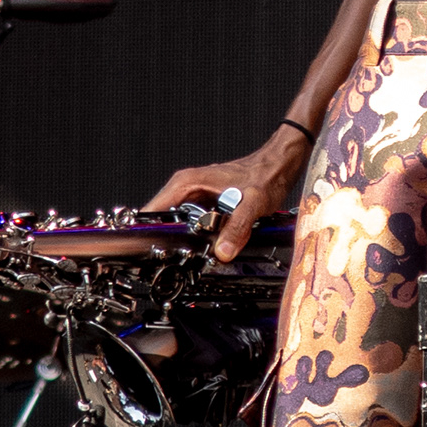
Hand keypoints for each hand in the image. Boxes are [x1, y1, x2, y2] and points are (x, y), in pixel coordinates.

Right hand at [143, 124, 311, 261]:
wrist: (279, 165)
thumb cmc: (265, 174)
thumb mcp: (252, 202)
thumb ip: (237, 227)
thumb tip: (223, 251)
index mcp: (187, 183)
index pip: (152, 209)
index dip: (147, 232)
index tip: (148, 250)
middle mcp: (187, 188)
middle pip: (163, 221)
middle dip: (167, 241)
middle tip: (175, 260)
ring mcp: (196, 197)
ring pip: (179, 226)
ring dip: (184, 241)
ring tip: (193, 256)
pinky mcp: (206, 206)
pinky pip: (195, 226)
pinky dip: (199, 237)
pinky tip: (209, 247)